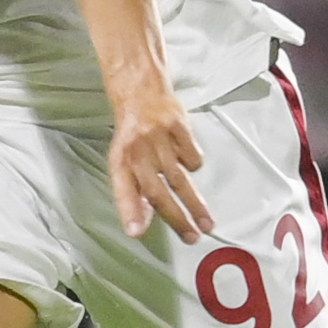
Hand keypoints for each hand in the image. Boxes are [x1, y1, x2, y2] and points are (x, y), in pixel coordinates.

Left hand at [108, 83, 211, 241]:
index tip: (136, 233)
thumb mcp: (124, 160)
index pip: (124, 191)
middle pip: (158, 191)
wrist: (141, 90)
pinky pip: (192, 157)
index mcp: (120, 161)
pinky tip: (188, 160)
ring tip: (206, 223)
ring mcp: (159, 139)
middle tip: (191, 237)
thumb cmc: (133, 134)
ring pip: (180, 179)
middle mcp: (138, 151)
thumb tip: (141, 225)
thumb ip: (132, 192)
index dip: (130, 213)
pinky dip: (194, 165)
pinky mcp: (178, 127)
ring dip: (196, 205)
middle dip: (177, 219)